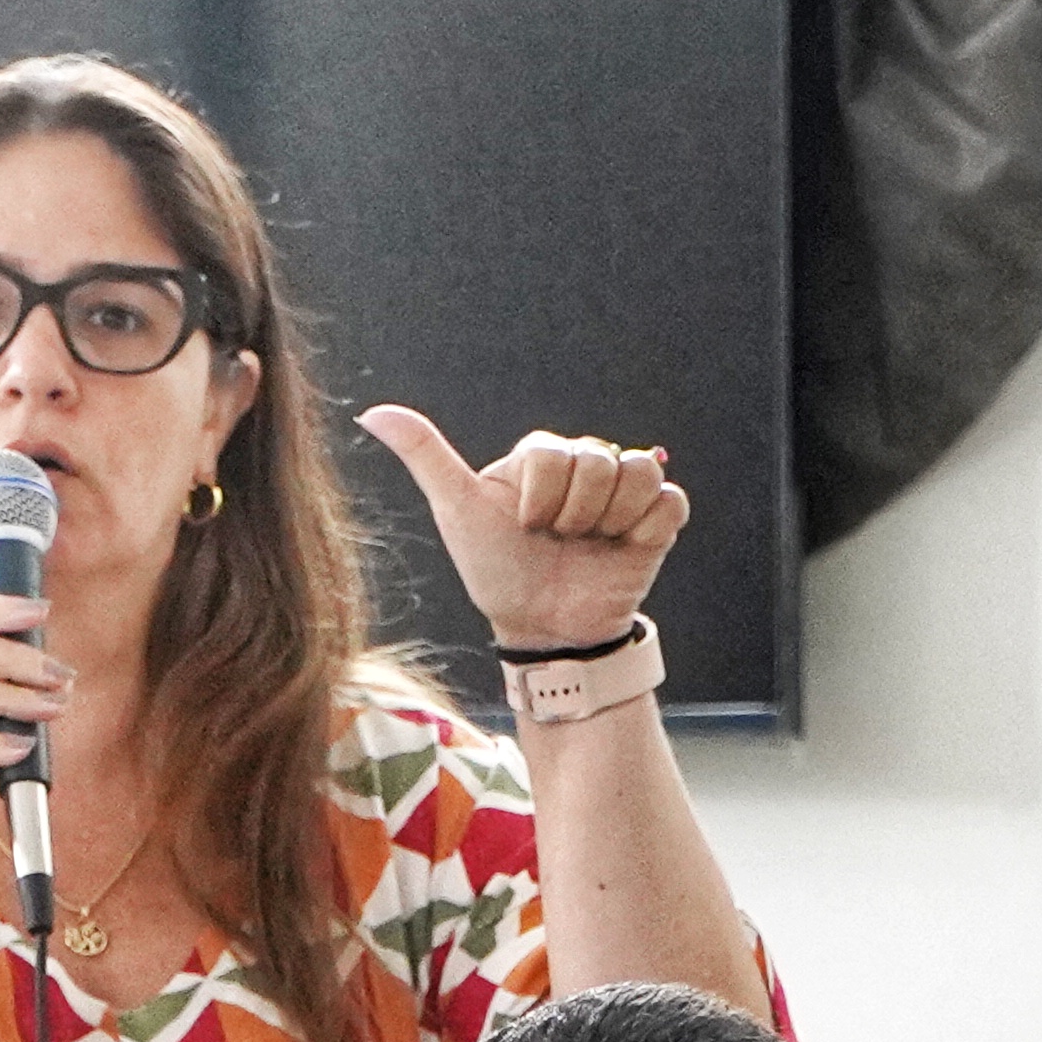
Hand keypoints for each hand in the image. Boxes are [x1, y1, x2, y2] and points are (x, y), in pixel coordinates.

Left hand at [360, 406, 687, 649]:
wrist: (544, 630)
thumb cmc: (496, 571)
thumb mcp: (457, 510)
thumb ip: (424, 456)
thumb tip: (372, 411)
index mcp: (539, 456)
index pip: (555, 452)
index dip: (541, 499)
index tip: (526, 528)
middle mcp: (583, 466)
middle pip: (598, 460)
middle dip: (574, 514)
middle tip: (558, 541)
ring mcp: (621, 493)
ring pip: (639, 472)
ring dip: (611, 521)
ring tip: (590, 546)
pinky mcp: (655, 520)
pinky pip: (670, 500)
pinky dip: (647, 528)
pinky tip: (622, 548)